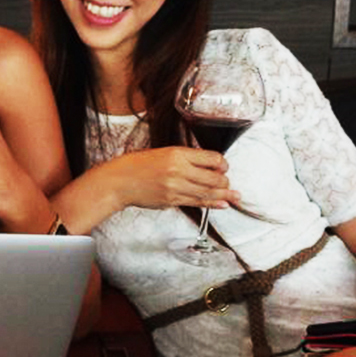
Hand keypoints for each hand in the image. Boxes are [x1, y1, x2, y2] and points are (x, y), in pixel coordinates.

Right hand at [111, 146, 239, 212]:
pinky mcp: (172, 201)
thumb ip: (184, 158)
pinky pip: (197, 203)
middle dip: (225, 181)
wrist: (120, 181)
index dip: (222, 163)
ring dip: (224, 195)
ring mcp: (176, 187)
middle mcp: (179, 170)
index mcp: (177, 153)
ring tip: (236, 196)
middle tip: (228, 182)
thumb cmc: (137, 165)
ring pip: (208, 192)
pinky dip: (212, 204)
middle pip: (214, 178)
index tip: (224, 166)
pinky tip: (222, 204)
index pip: (211, 158)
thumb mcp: (163, 152)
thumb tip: (205, 166)